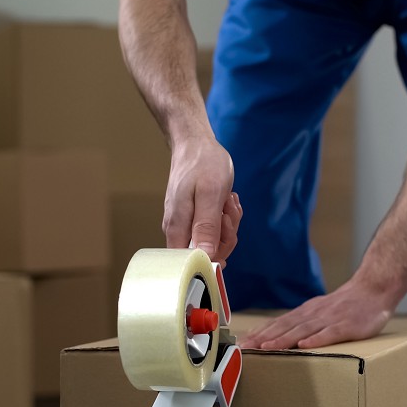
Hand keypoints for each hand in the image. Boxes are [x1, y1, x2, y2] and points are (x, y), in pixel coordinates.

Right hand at [163, 136, 240, 264]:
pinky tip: (226, 200)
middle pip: (208, 254)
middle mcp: (178, 231)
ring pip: (215, 241)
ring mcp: (186, 225)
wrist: (195, 143)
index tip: (224, 229)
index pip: (194, 263)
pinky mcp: (194, 219)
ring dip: (228, 223)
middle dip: (226, 235)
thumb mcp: (211, 194)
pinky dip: (225, 217)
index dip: (215, 255)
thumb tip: (205, 256)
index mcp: (178, 229)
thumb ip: (207, 226)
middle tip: (228, 210)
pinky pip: (215, 229)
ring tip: (227, 200)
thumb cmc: (202, 163)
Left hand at [239, 275, 397, 348]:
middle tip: (245, 349)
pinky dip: (316, 339)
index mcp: (305, 313)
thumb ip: (302, 323)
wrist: (373, 289)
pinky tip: (304, 346)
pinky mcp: (347, 325)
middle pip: (284, 327)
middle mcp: (313, 314)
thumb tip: (280, 336)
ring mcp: (330, 319)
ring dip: (283, 339)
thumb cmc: (345, 305)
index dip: (259, 333)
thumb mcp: (320, 311)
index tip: (242, 344)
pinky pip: (330, 333)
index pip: (277, 323)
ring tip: (266, 348)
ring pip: (302, 330)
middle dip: (263, 338)